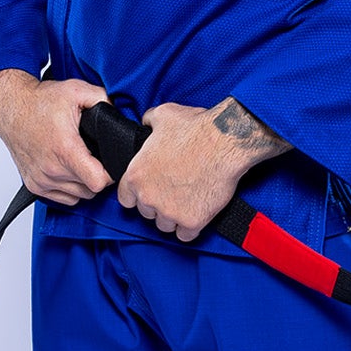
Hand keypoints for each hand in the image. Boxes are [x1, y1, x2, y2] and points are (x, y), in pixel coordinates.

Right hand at [0, 70, 111, 204]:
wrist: (10, 108)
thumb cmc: (39, 101)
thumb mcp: (76, 91)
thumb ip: (103, 100)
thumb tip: (118, 114)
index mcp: (65, 149)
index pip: (97, 182)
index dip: (110, 175)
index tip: (110, 164)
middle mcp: (52, 169)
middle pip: (90, 190)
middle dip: (97, 175)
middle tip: (95, 157)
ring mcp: (42, 179)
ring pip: (78, 196)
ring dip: (83, 183)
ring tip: (81, 161)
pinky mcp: (34, 185)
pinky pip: (63, 198)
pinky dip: (70, 188)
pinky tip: (68, 169)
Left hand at [117, 98, 289, 241]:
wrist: (225, 141)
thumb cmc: (195, 126)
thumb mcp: (163, 115)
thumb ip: (148, 122)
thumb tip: (146, 123)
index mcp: (135, 174)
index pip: (125, 199)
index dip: (138, 196)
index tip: (150, 191)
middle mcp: (148, 197)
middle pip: (147, 213)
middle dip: (158, 205)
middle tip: (174, 193)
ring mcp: (169, 212)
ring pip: (165, 226)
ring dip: (174, 218)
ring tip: (187, 203)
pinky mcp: (191, 222)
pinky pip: (185, 236)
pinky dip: (190, 228)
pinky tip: (197, 215)